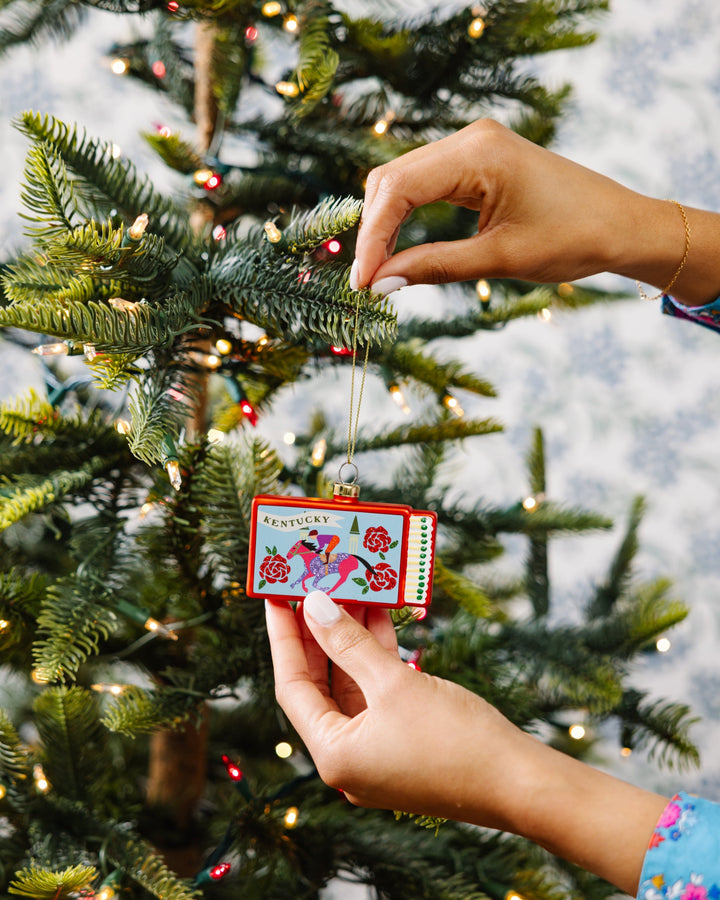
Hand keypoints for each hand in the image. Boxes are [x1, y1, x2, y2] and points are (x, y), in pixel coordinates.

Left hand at [266, 590, 667, 894]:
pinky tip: (380, 619)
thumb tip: (315, 606)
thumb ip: (350, 644)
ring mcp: (377, 752)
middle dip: (319, 633)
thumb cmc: (454, 738)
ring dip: (351, 639)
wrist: (520, 782)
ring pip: (353, 685)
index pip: (293, 687)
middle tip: (311, 587)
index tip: (277, 597)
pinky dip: (377, 658)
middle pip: (321, 684)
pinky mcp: (403, 744)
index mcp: (334, 754)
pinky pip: (378, 693)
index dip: (284, 637)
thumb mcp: (395, 684)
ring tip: (350, 590)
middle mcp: (349, 758)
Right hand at [351, 118, 719, 305]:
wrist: (622, 225)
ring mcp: (473, 145)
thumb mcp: (499, 258)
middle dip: (372, 231)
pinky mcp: (477, 160)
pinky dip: (406, 216)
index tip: (362, 282)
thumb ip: (435, 267)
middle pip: (392, 179)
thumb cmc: (573, 239)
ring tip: (377, 272)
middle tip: (366, 282)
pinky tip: (398, 249)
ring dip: (385, 224)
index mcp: (478, 153)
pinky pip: (425, 183)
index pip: (398, 190)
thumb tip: (381, 283)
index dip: (372, 238)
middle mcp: (471, 138)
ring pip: (403, 180)